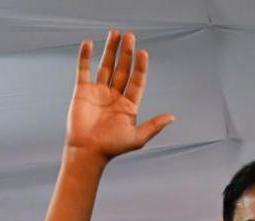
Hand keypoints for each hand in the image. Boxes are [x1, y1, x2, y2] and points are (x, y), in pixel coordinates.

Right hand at [66, 31, 174, 162]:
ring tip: (115, 33)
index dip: (140, 67)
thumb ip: (154, 126)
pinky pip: (84, 70)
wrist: (87, 151)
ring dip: (110, 50)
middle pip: (122, 69)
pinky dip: (85, 57)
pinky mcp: (82, 91)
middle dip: (126, 53)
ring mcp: (98, 92)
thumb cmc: (112, 148)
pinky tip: (89, 43)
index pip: (137, 80)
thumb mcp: (138, 138)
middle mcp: (114, 96)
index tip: (143, 53)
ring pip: (106, 66)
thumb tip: (172, 117)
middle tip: (130, 36)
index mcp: (129, 105)